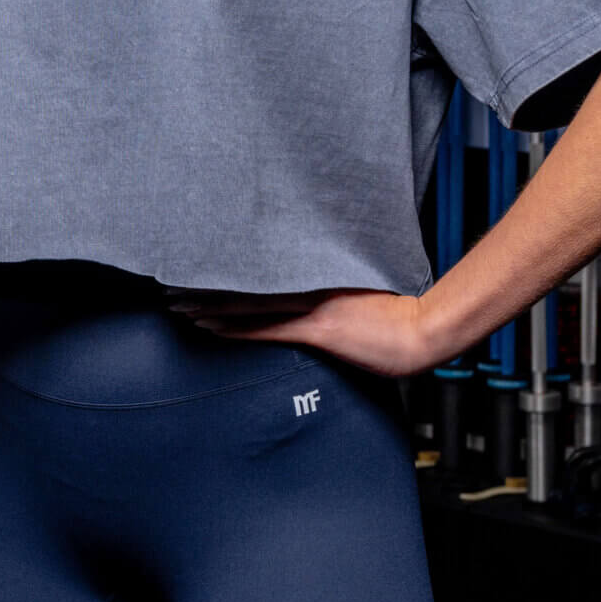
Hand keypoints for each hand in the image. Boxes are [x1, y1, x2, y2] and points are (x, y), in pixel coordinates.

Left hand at [170, 287, 433, 377]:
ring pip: (249, 305)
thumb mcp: (365, 295)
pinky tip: (209, 327)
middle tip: (174, 284)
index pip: (264, 275)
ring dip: (210, 306)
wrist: (426, 332)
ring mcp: (313, 309)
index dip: (230, 274)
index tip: (202, 270)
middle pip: (249, 285)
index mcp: (321, 281)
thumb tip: (315, 296)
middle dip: (208, 287)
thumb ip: (336, 292)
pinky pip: (264, 329)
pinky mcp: (318, 330)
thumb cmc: (403, 316)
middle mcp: (311, 290)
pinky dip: (233, 328)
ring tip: (179, 304)